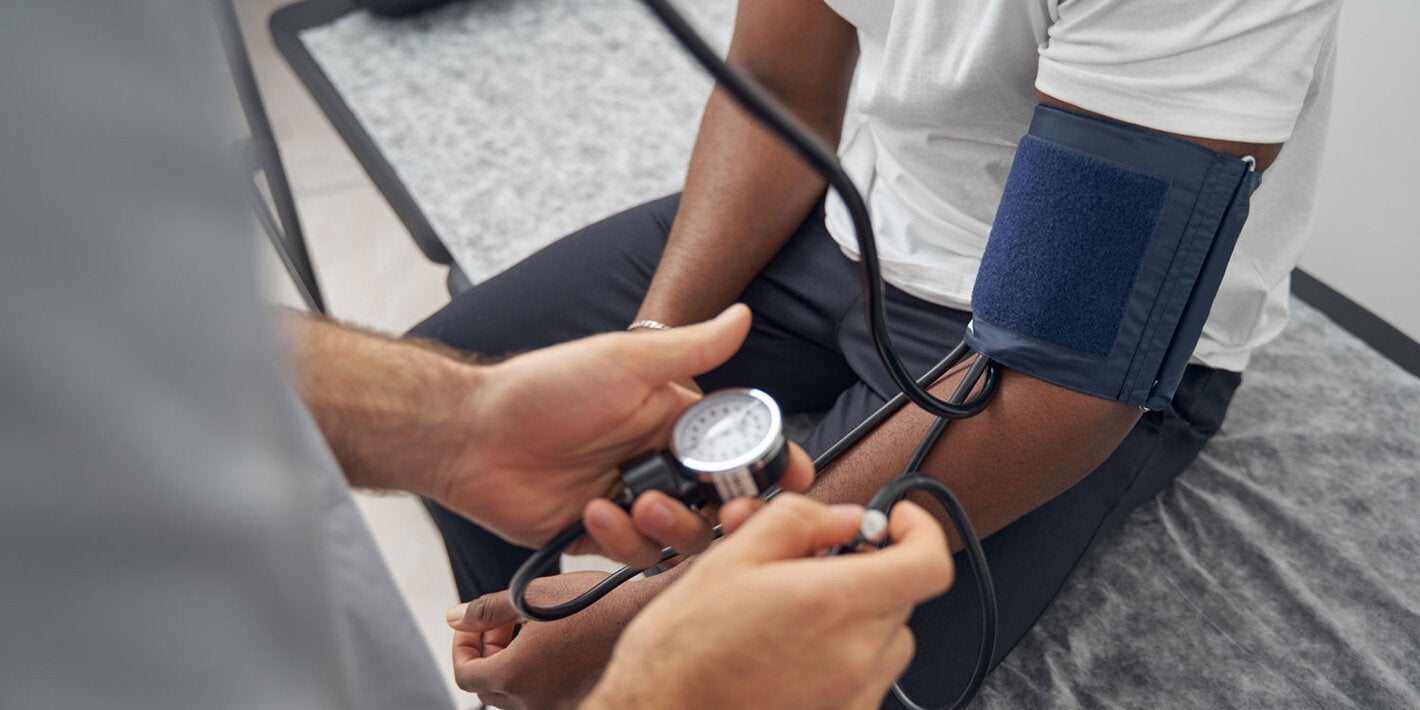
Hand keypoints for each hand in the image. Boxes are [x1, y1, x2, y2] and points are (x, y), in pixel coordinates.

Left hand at [432, 304, 813, 559]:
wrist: (473, 435)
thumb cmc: (544, 388)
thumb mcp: (624, 362)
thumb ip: (690, 349)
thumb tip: (742, 315)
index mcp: (675, 419)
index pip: (741, 447)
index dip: (772, 465)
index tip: (793, 479)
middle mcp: (660, 461)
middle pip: (722, 503)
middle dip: (730, 512)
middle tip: (726, 514)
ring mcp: (632, 500)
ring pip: (684, 535)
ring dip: (669, 525)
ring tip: (633, 503)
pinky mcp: (601, 535)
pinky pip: (635, 554)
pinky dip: (620, 539)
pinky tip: (592, 512)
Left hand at [446, 571, 653, 709]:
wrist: (649, 615)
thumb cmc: (598, 602)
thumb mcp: (533, 594)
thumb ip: (487, 609)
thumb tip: (454, 617)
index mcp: (517, 675)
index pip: (465, 675)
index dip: (462, 648)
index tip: (473, 627)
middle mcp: (536, 702)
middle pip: (488, 689)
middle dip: (487, 653)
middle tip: (503, 623)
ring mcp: (559, 708)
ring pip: (515, 695)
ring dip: (511, 664)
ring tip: (532, 630)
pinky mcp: (579, 704)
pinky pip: (543, 697)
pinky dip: (537, 675)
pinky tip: (556, 645)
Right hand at [586, 494, 954, 709]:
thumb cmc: (684, 649)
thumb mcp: (731, 557)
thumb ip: (798, 521)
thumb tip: (843, 515)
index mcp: (834, 602)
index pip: (929, 563)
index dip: (919, 531)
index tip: (893, 522)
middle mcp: (855, 654)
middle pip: (904, 597)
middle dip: (871, 571)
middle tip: (819, 566)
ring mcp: (853, 695)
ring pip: (890, 641)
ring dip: (863, 617)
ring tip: (805, 615)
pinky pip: (868, 680)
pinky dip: (847, 658)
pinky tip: (796, 654)